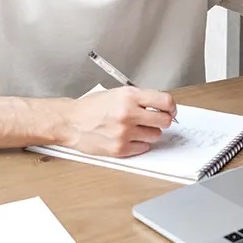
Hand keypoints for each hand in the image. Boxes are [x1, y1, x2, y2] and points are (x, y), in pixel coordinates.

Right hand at [58, 86, 174, 157]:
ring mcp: (124, 132)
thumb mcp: (117, 93)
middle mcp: (128, 114)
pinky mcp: (120, 148)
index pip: (165, 101)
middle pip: (164, 121)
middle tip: (154, 120)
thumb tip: (163, 106)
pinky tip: (128, 137)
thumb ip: (140, 99)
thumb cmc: (91, 107)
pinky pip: (143, 148)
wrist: (71, 122)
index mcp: (129, 96)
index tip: (171, 110)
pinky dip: (139, 144)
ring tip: (135, 128)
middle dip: (162, 120)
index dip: (171, 107)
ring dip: (149, 132)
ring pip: (155, 136)